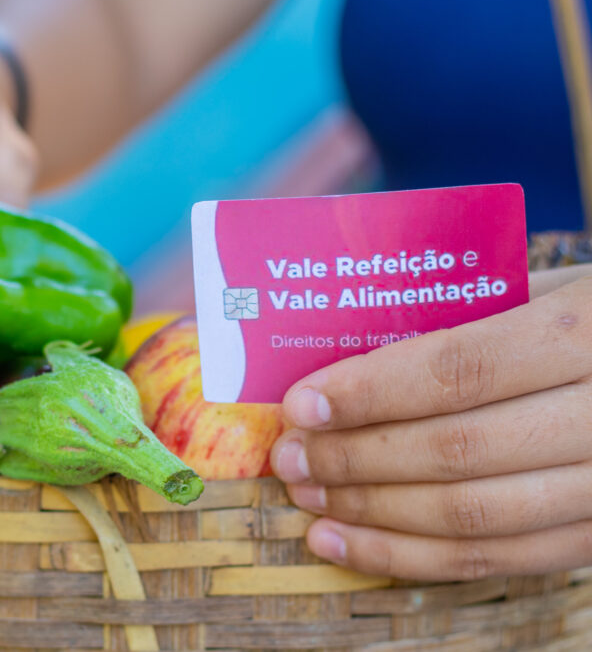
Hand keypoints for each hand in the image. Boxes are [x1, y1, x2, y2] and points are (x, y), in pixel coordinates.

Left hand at [270, 272, 591, 580]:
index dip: (370, 393)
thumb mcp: (536, 292)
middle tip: (291, 456)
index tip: (301, 404)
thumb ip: (456, 324)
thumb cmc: (579, 316)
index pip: (459, 371)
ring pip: (471, 516)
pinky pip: (495, 560)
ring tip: (307, 497)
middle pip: (456, 451)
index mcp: (584, 333)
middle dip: (354, 458)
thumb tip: (339, 371)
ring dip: (370, 512)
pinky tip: (344, 543)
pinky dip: (408, 558)